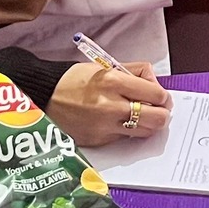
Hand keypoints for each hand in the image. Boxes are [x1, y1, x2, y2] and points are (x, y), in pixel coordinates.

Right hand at [48, 61, 170, 146]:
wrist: (44, 96)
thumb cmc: (74, 80)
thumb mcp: (105, 67)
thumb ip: (134, 72)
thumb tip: (154, 82)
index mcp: (113, 82)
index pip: (156, 94)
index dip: (163, 96)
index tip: (161, 96)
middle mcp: (111, 106)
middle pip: (157, 118)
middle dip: (162, 113)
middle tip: (157, 109)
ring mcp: (105, 127)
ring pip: (145, 132)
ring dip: (148, 124)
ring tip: (139, 115)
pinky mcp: (99, 140)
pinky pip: (124, 137)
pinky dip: (126, 130)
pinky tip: (116, 121)